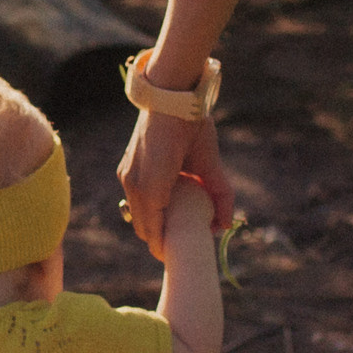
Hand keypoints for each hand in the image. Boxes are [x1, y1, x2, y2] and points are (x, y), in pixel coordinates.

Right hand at [118, 110, 234, 262]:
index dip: (164, 249)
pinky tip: (167, 206)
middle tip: (179, 247)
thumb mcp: (210, 161)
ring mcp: (127, 175)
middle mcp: (133, 184)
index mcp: (151, 187)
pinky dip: (148, 209)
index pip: (153, 232)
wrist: (168, 93)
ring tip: (174, 229)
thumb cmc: (191, 125)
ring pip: (137, 214)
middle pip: (142, 228)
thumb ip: (220, 194)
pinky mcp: (127, 167)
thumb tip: (225, 225)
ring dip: (153, 224)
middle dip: (159, 240)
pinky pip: (135, 199)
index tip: (177, 259)